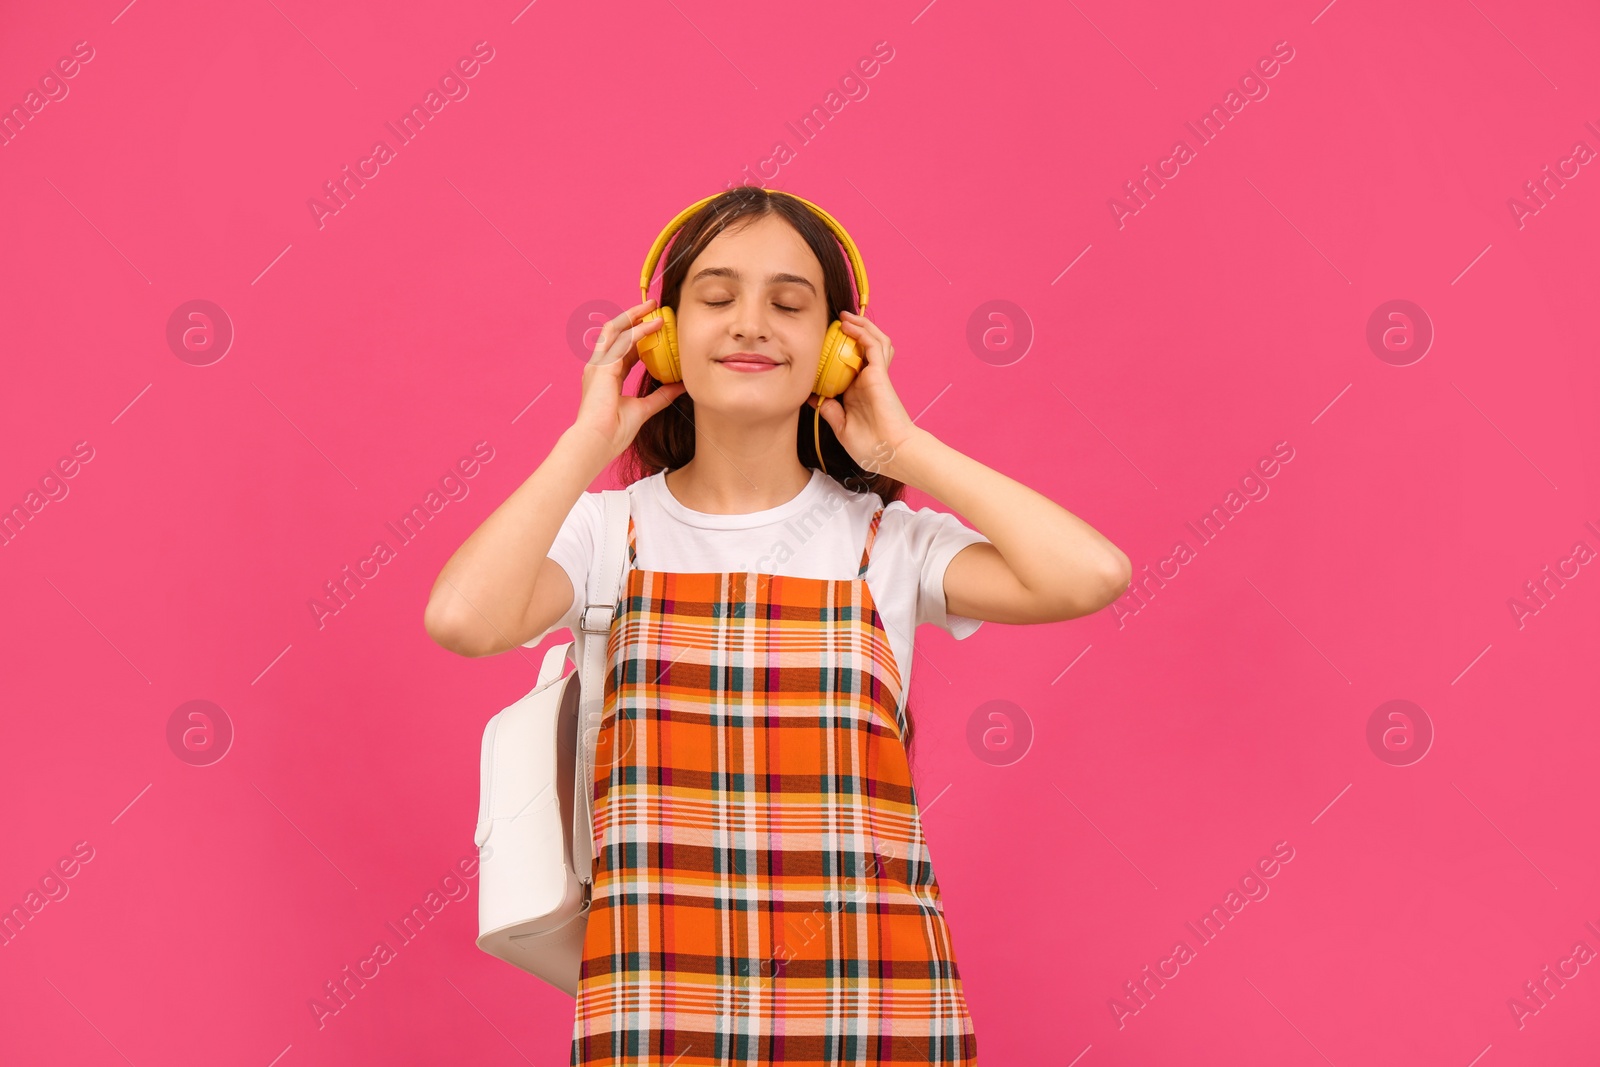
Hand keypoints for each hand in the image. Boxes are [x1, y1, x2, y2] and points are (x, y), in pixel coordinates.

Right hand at [568, 299, 686, 462]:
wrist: (597, 442)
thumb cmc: (613, 431)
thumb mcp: (644, 409)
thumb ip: (661, 396)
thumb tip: (681, 387)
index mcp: (606, 376)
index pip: (623, 349)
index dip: (639, 336)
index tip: (657, 328)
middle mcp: (600, 366)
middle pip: (616, 333)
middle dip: (634, 317)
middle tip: (653, 306)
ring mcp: (598, 364)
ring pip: (615, 329)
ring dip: (634, 315)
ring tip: (652, 306)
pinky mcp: (603, 366)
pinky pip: (622, 341)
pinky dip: (639, 331)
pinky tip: (654, 325)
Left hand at [807, 310, 919, 478]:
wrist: (889, 453)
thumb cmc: (870, 446)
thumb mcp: (841, 426)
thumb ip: (829, 410)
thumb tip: (812, 396)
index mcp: (859, 391)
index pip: (850, 363)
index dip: (840, 350)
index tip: (822, 343)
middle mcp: (868, 380)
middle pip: (865, 347)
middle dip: (853, 331)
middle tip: (835, 322)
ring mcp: (876, 375)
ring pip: (873, 341)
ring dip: (860, 327)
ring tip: (845, 318)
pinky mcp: (880, 374)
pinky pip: (874, 347)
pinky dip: (863, 334)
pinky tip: (850, 327)